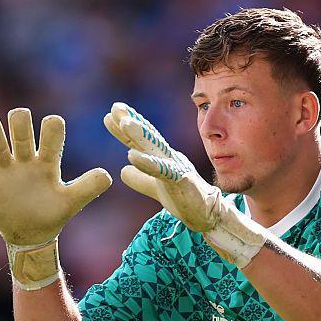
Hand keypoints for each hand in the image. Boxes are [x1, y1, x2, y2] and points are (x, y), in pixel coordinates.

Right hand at [0, 108, 111, 245]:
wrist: (32, 236)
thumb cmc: (53, 215)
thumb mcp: (72, 203)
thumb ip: (88, 188)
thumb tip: (108, 175)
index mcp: (48, 160)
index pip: (50, 130)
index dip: (52, 127)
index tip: (53, 130)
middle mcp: (26, 158)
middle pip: (19, 123)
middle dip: (19, 121)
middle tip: (23, 140)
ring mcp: (6, 169)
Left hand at [104, 102, 266, 267]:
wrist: (209, 214)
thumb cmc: (186, 198)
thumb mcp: (157, 188)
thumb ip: (140, 179)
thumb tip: (123, 170)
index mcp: (163, 158)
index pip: (143, 141)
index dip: (127, 127)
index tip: (111, 113)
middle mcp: (169, 158)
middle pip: (147, 137)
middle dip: (131, 121)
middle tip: (115, 107)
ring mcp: (176, 167)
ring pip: (155, 148)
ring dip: (139, 134)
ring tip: (124, 123)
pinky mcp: (181, 180)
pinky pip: (162, 170)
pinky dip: (147, 162)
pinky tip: (132, 156)